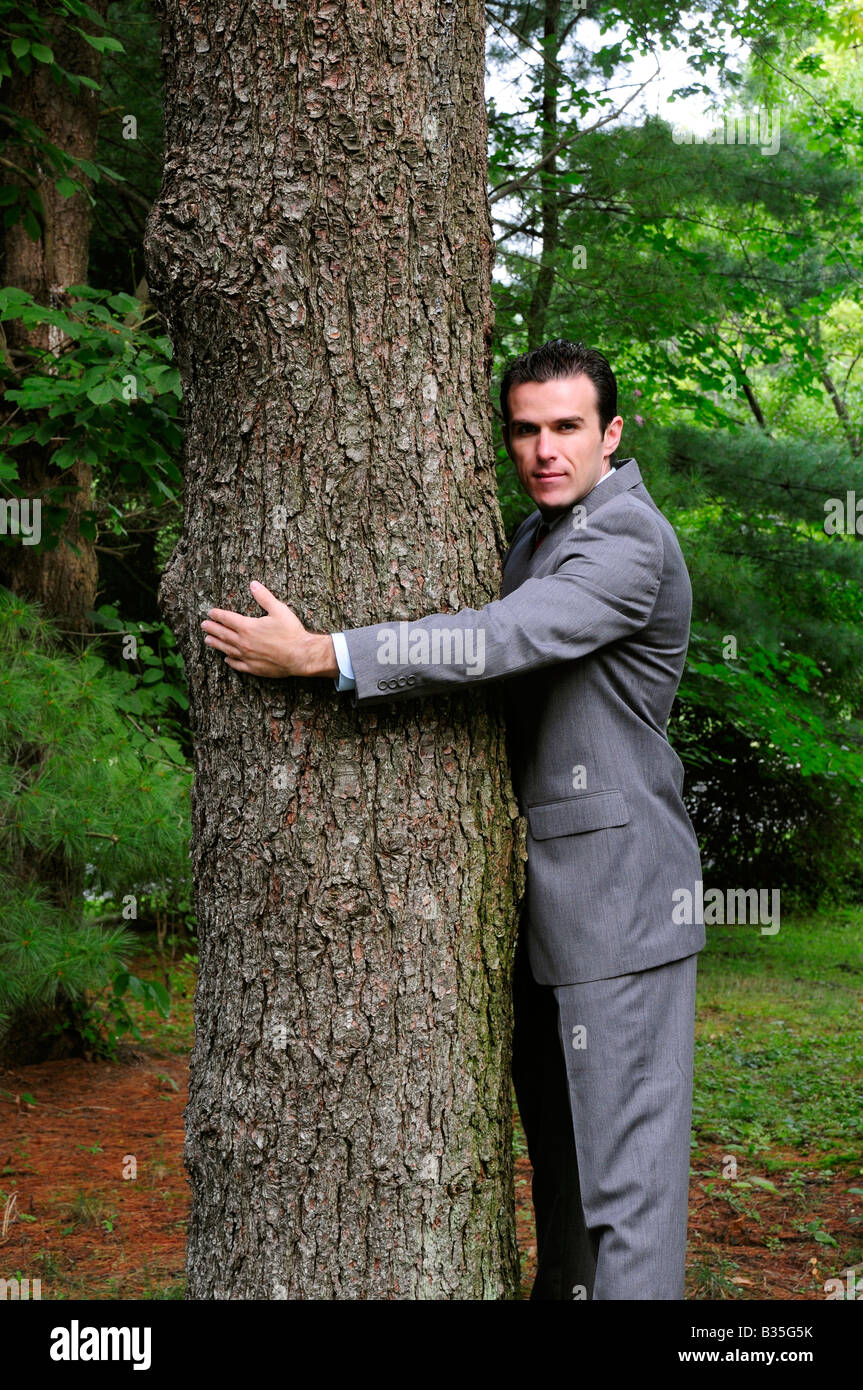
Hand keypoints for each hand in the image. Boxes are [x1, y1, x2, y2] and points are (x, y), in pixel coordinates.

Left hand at [200, 581, 338, 677]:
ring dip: (216, 644)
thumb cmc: (291, 632)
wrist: (300, 656)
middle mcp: (243, 642)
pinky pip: (237, 664)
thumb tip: (253, 584)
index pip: (227, 619)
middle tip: (203, 625)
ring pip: (227, 649)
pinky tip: (226, 659)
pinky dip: (230, 661)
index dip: (217, 615)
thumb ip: (264, 597)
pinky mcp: (253, 668)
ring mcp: (247, 657)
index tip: (210, 612)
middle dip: (212, 628)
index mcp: (248, 627)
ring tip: (208, 640)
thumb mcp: (279, 609)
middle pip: (223, 634)